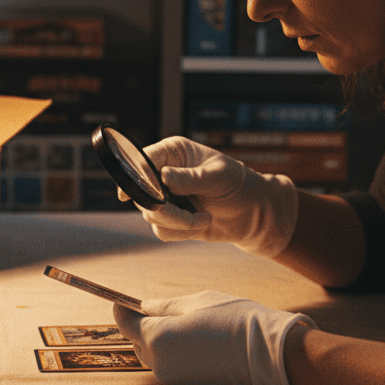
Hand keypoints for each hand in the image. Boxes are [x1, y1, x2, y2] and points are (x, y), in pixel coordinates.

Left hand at [113, 291, 316, 384]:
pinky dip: (178, 360)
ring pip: (156, 359)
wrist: (271, 358)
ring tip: (186, 330)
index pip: (125, 323)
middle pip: (139, 343)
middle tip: (160, 313)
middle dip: (144, 328)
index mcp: (157, 337)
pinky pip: (174, 372)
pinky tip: (199, 348)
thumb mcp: (198, 302)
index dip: (122, 311)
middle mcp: (159, 364)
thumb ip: (164, 306)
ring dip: (162, 345)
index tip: (122, 302)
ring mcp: (173, 382)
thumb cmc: (236, 320)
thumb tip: (143, 306)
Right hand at [120, 137, 297, 257]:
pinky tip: (202, 223)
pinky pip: (161, 230)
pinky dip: (181, 232)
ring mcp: (165, 197)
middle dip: (162, 207)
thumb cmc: (237, 183)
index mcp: (173, 153)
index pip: (143, 160)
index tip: (132, 191)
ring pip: (151, 214)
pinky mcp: (170, 218)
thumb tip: (164, 177)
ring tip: (202, 218)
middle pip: (141, 192)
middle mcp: (164, 173)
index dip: (135, 175)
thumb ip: (190, 177)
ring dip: (177, 222)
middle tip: (186, 212)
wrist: (253, 212)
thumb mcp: (218, 176)